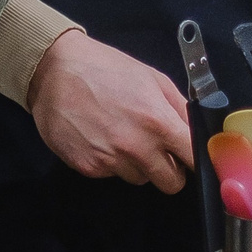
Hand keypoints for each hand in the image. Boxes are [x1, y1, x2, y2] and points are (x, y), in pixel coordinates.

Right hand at [28, 30, 193, 191]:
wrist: (54, 70)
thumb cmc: (105, 69)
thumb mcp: (152, 78)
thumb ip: (179, 109)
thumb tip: (198, 133)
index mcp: (158, 122)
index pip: (194, 160)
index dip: (196, 160)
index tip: (191, 157)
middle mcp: (136, 146)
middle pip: (171, 183)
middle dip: (168, 168)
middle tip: (155, 149)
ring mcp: (110, 160)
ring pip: (140, 179)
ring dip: (136, 164)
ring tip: (119, 135)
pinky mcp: (87, 167)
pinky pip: (110, 175)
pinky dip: (109, 161)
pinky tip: (99, 137)